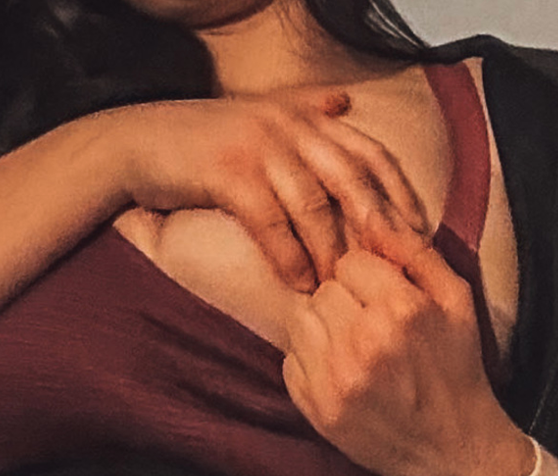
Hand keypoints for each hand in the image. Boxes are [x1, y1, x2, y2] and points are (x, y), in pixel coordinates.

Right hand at [111, 90, 426, 292]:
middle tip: (394, 272)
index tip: (418, 236)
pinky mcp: (229, 173)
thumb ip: (304, 110)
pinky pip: (270, 221)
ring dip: (330, 252)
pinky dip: (287, 257)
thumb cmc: (201, 139)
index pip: (370, 154)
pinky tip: (298, 285)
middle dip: (378, 228)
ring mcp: (260, 147)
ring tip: (340, 290)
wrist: (139, 142)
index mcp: (305, 117)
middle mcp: (290, 127)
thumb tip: (345, 103)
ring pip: (314, 205)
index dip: (398, 195)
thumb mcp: (259, 114)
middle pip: (352, 179)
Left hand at [281, 236, 532, 475]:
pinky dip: (310, 364)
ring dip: (323, 330)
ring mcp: (336, 380)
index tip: (384, 298)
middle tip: (370, 326)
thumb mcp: (457, 300)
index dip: (367, 277)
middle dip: (344, 302)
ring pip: (300, 322)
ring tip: (355, 349)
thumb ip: (414, 252)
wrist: (454, 450)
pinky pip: (290, 362)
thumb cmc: (457, 371)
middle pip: (322, 290)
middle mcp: (364, 343)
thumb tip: (371, 211)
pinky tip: (343, 375)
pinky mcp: (318, 410)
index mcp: (401, 310)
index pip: (350, 261)